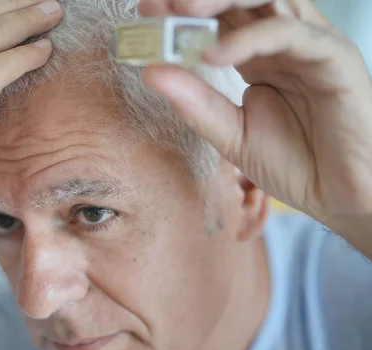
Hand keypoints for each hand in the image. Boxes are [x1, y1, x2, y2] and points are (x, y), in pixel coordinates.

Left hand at [139, 0, 371, 219]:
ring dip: (221, 1)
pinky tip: (214, 55)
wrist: (339, 196)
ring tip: (180, 9)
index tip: (143, 13)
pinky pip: (290, 34)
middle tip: (155, 3)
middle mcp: (282, 41)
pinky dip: (250, 39)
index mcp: (257, 54)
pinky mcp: (333, 57)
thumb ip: (195, 104)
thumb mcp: (231, 134)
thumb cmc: (294, 163)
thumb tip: (150, 73)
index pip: (217, 17)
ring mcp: (308, 45)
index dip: (180, 11)